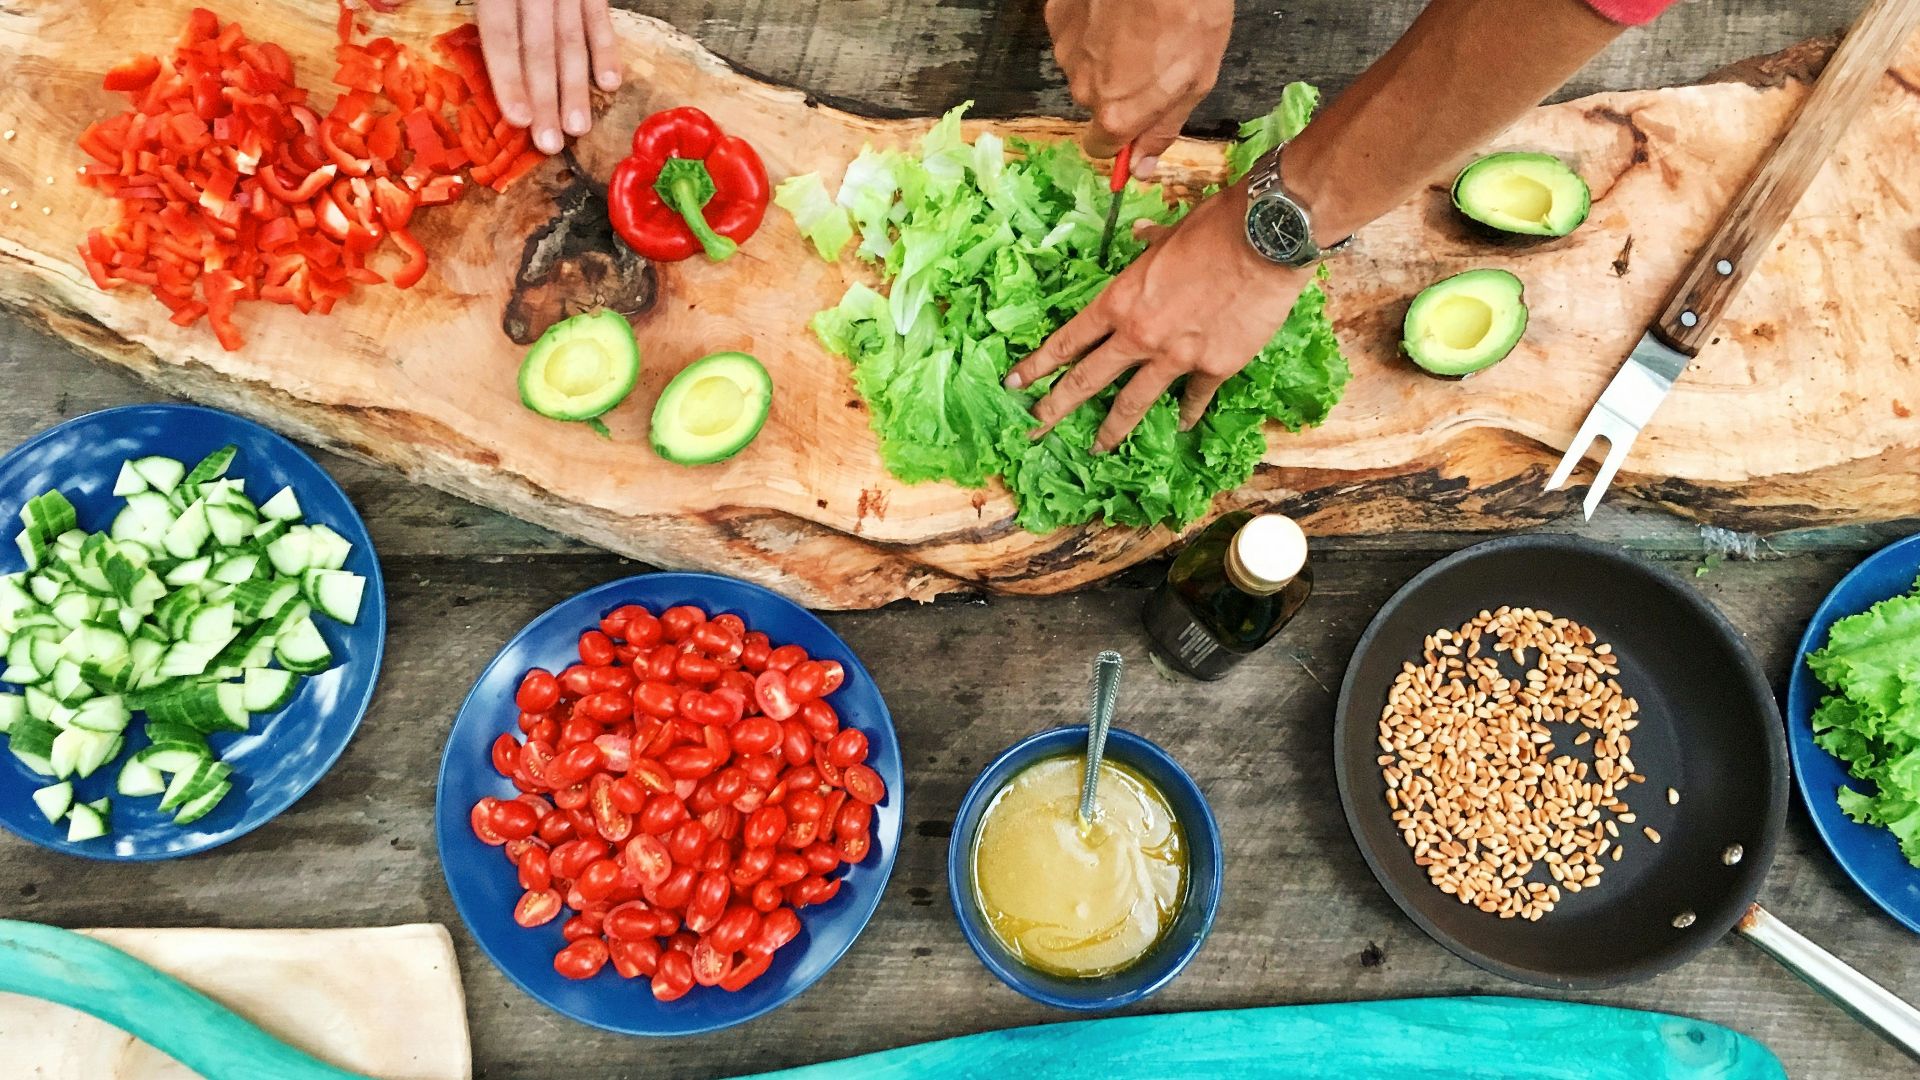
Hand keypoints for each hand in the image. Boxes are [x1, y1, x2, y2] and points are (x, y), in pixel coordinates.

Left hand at [476, 0, 621, 155]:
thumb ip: (483, 10)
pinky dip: (606, 51)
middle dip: (546, 100)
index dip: (509, 79)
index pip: (502, 37)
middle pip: (540, 50)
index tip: (519, 120)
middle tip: (550, 143)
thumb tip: (481, 57)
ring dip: (576, 88)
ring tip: (578, 127)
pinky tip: (609, 84)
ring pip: (572, 42)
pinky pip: (599, 17)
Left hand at [1004, 184, 1309, 452]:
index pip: (1068, 341)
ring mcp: (1176, 356)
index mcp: (1120, 301)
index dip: (1038, 365)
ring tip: (1097, 447)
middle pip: (1087, 380)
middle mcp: (1139, 335)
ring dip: (1112, 429)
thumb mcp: (1170, 233)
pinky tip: (1181, 424)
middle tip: (1035, 428)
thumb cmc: (1215, 226)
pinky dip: (1188, 412)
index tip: (1015, 383)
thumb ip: (1149, 245)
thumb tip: (1139, 237)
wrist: (1266, 238)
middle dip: (1056, 407)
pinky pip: (1194, 398)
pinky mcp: (1214, 367)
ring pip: (1133, 402)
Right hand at [1045, 0, 1231, 177]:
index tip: (1138, 118)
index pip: (1101, 148)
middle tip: (1150, 57)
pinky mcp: (1057, 17)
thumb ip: (1162, 129)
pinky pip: (1074, 35)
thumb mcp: (1195, 81)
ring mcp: (1066, 51)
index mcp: (1116, 114)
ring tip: (1137, 25)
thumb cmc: (1189, 13)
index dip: (1121, 136)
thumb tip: (1141, 168)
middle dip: (1118, 88)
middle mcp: (1083, 89)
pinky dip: (1092, 27)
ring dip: (1105, 55)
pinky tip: (1117, 9)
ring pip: (1083, 67)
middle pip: (1095, 104)